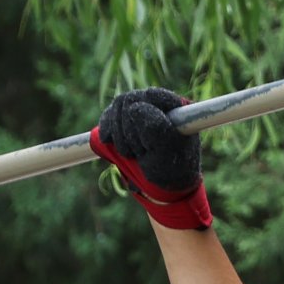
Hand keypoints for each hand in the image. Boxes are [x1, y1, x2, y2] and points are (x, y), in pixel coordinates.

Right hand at [90, 87, 215, 229]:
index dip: (141, 117)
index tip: (146, 143)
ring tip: (131, 153)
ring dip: (119, 134)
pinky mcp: (124, 121)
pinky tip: (113, 143)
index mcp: (176, 107)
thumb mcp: (167, 152)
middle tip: (139, 152)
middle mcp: (158, 104)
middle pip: (129, 100)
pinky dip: (107, 132)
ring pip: (117, 107)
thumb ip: (155, 127)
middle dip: (128, 130)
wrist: (163, 187)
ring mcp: (140, 110)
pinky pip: (108, 117)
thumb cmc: (172, 170)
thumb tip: (134, 107)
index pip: (150, 96)